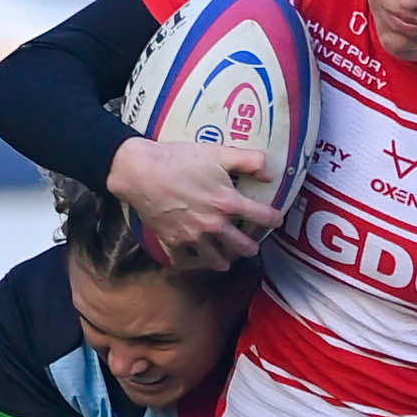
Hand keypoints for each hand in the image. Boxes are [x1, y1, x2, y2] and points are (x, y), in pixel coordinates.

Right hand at [107, 136, 282, 269]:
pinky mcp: (174, 243)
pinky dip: (195, 263)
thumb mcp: (218, 152)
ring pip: (218, 261)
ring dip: (226, 259)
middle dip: (251, 247)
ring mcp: (194, 238)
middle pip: (243, 247)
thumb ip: (249, 161)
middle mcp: (214, 226)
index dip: (274, 218)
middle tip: (251, 244)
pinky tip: (198, 259)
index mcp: (228, 204)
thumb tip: (270, 174)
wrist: (141, 171)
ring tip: (228, 256)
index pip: (263, 217)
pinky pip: (188, 263)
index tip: (276, 219)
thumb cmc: (179, 159)